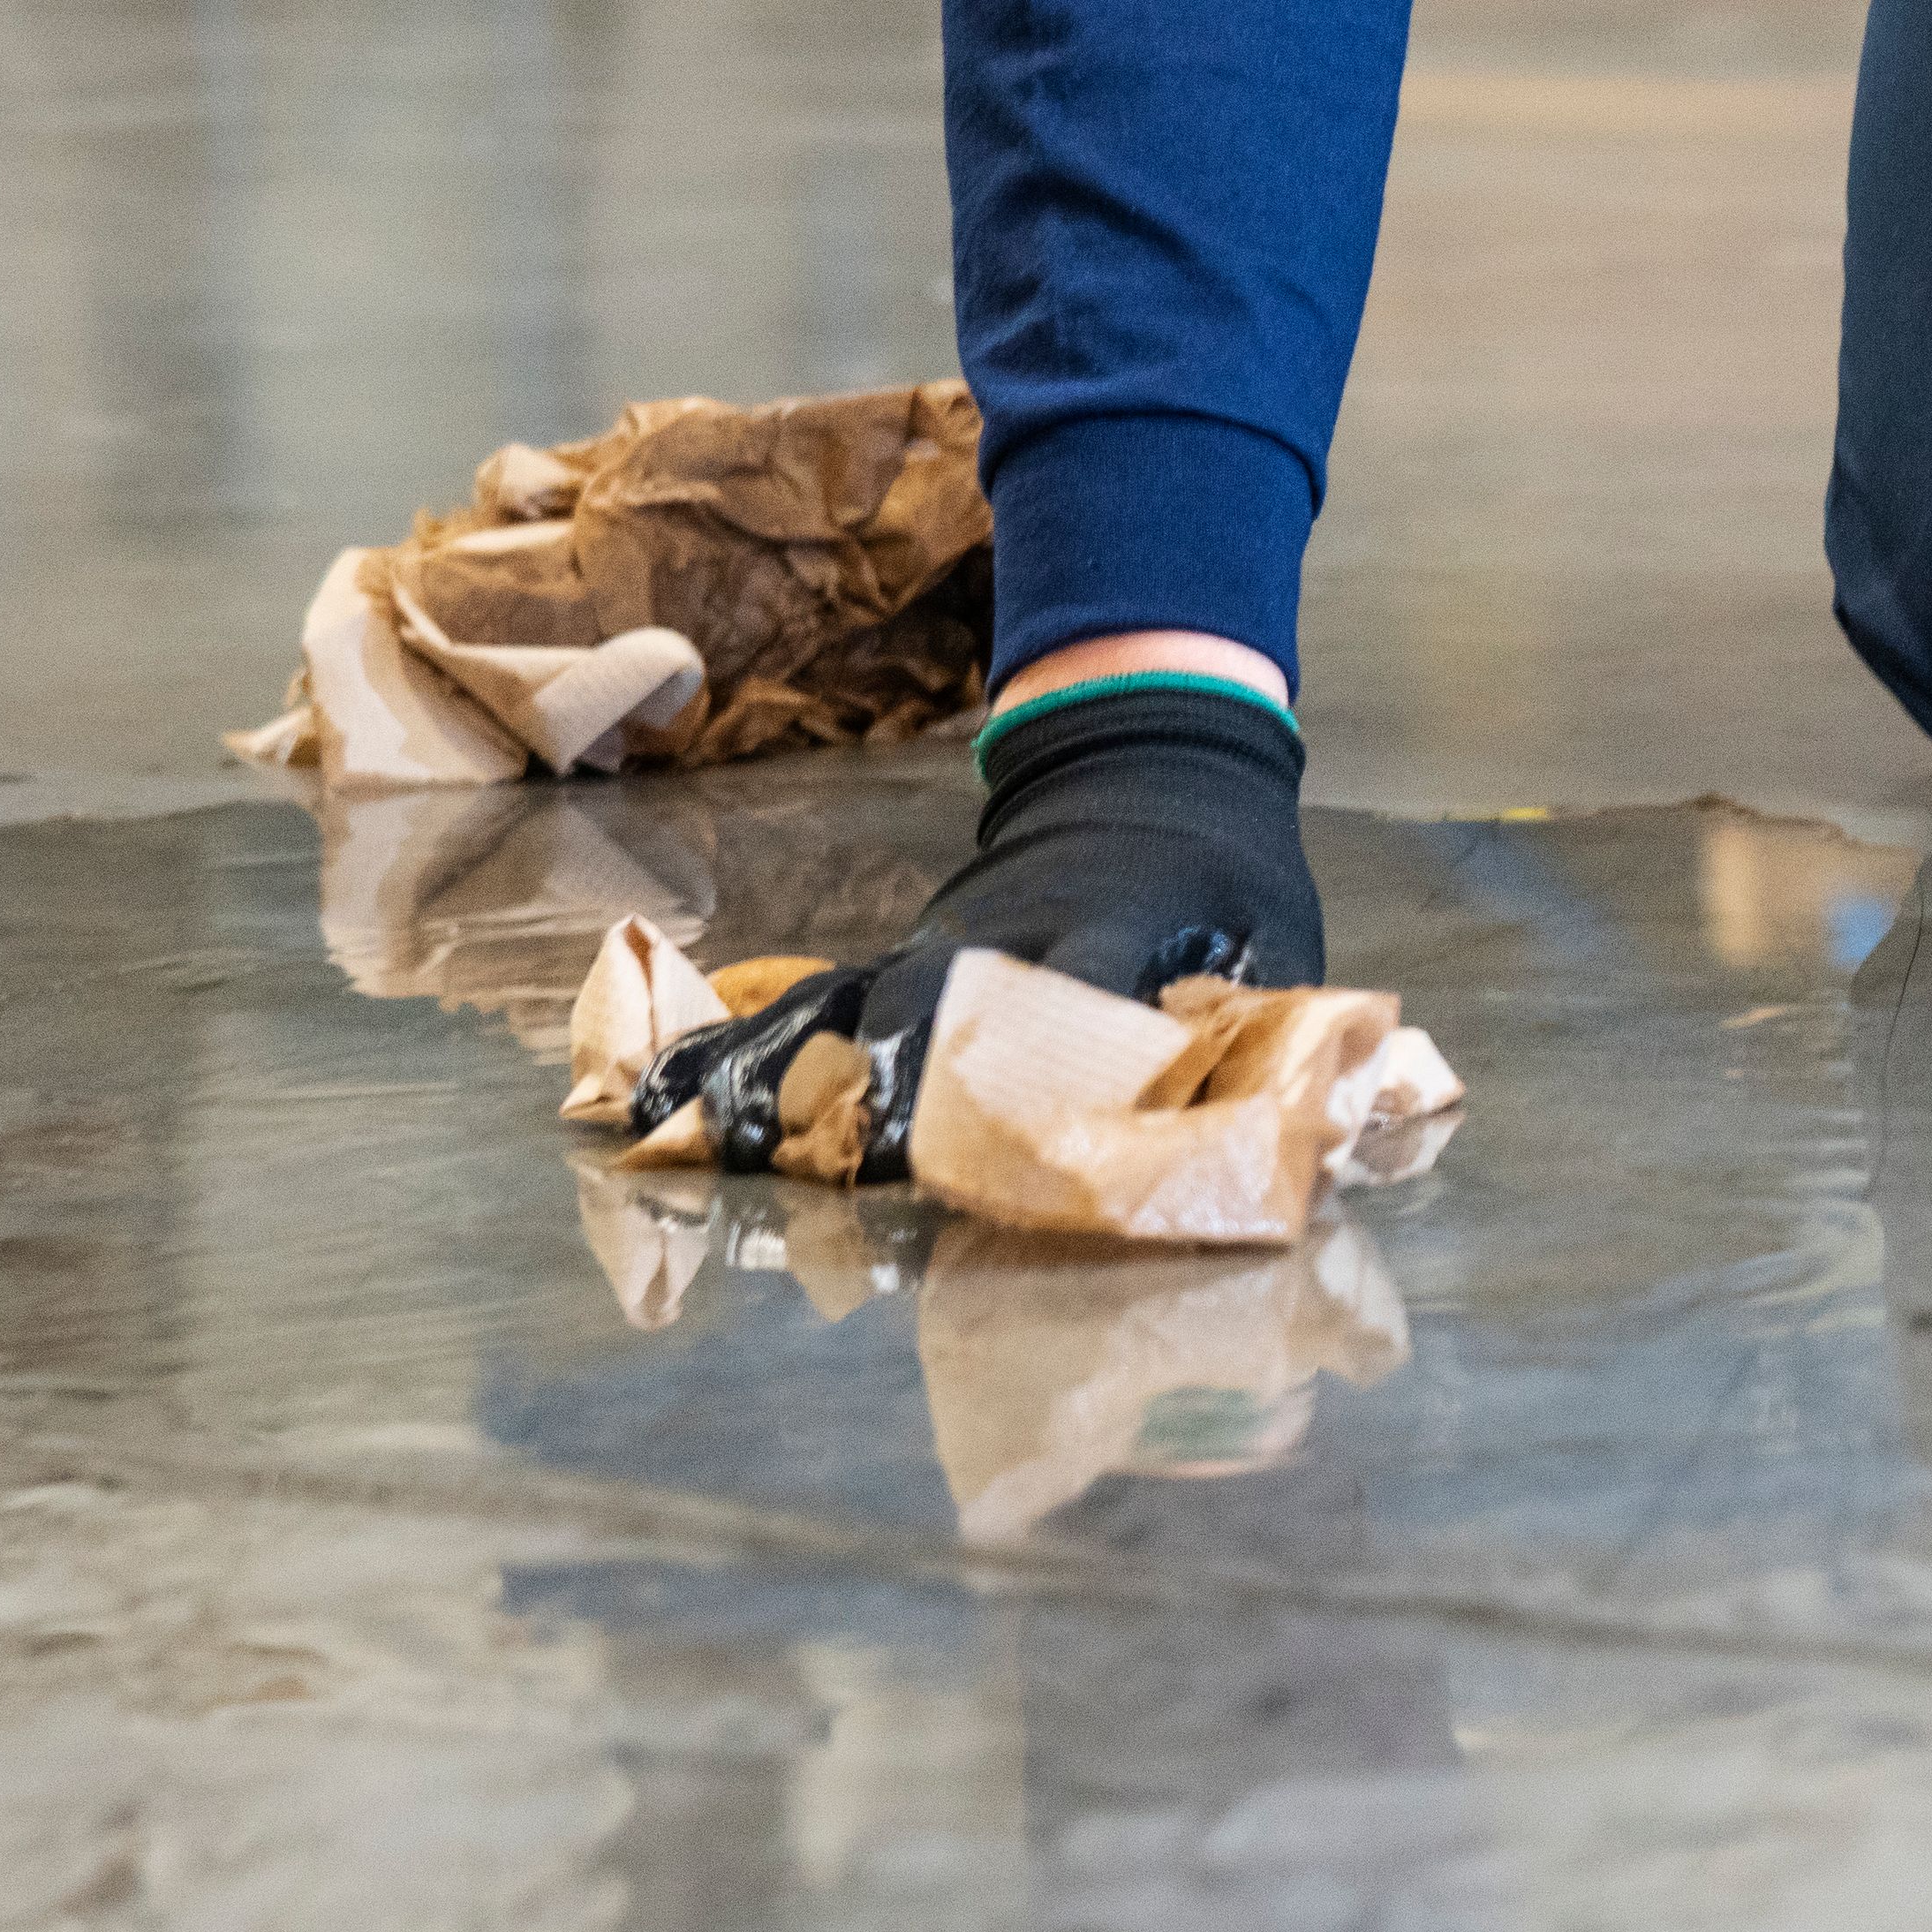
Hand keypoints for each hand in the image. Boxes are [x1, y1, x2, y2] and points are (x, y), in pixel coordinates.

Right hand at [642, 676, 1323, 1176]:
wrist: (1143, 762)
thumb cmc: (1220, 873)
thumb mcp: (1271, 931)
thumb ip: (1261, 1018)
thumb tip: (1273, 1124)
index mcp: (1114, 924)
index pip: (1084, 994)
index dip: (1063, 1068)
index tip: (1038, 1150)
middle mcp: (1005, 932)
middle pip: (935, 1004)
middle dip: (900, 1083)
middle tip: (866, 1170)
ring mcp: (937, 942)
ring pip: (847, 1004)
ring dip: (788, 1078)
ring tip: (721, 1150)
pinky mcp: (896, 954)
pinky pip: (805, 1003)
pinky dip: (734, 1051)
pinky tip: (658, 1102)